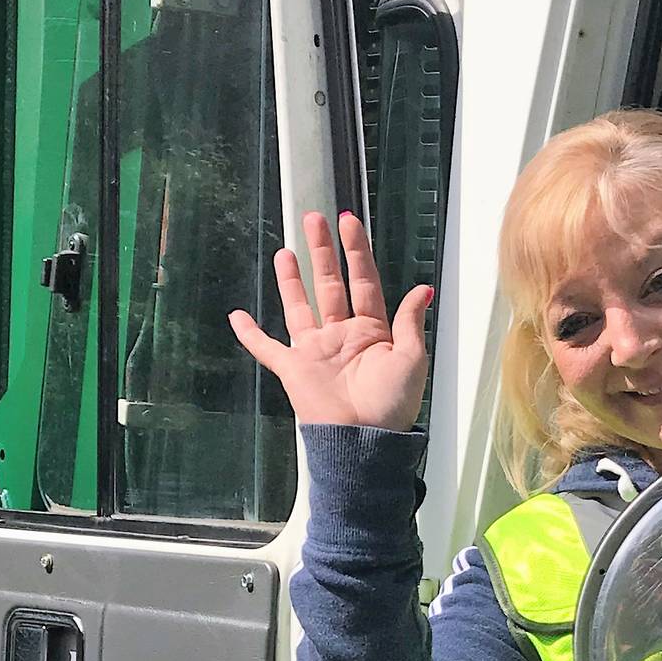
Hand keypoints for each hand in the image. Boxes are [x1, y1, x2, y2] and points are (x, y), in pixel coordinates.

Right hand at [228, 211, 433, 432]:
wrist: (363, 441)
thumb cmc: (391, 405)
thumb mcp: (411, 358)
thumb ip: (410, 322)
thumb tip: (423, 289)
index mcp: (371, 331)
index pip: (363, 280)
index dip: (356, 251)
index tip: (349, 222)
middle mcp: (341, 336)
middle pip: (329, 284)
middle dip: (322, 251)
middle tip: (314, 219)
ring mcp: (315, 351)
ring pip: (299, 306)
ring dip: (292, 280)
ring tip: (285, 251)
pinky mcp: (293, 370)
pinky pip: (267, 349)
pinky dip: (251, 335)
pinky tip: (238, 317)